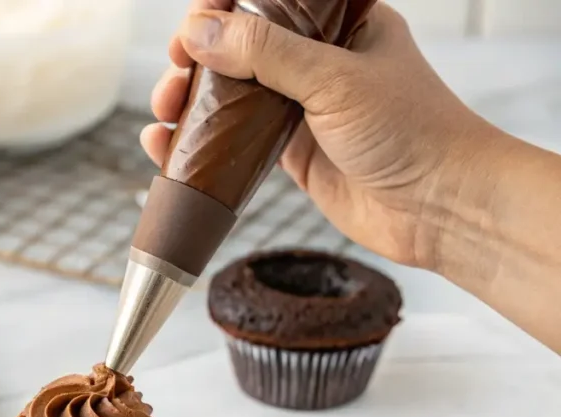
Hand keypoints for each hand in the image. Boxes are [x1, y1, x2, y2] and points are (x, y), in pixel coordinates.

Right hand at [142, 1, 501, 269]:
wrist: (440, 208)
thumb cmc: (412, 131)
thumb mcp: (334, 79)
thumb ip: (265, 52)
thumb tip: (200, 32)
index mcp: (340, 26)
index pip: (268, 2)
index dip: (223, 8)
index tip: (191, 26)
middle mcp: (317, 63)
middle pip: (238, 48)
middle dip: (197, 59)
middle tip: (175, 73)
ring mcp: (301, 109)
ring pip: (230, 96)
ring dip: (190, 102)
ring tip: (164, 113)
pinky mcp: (290, 155)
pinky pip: (234, 142)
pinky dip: (199, 144)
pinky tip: (167, 147)